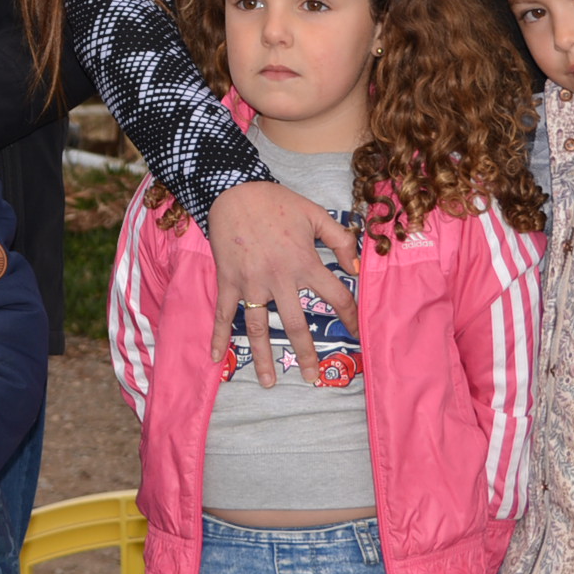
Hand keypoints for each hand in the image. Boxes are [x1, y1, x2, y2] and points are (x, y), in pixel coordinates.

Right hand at [205, 181, 356, 388]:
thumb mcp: (316, 214)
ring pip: (259, 328)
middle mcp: (280, 279)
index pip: (336, 297)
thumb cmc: (276, 202)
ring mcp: (251, 283)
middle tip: (313, 378)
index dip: (350, 317)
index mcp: (304, 263)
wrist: (233, 191)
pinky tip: (216, 357)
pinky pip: (224, 314)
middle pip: (297, 325)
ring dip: (263, 358)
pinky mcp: (228, 281)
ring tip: (269, 383)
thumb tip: (356, 266)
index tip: (357, 333)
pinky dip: (219, 336)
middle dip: (307, 354)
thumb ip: (340, 239)